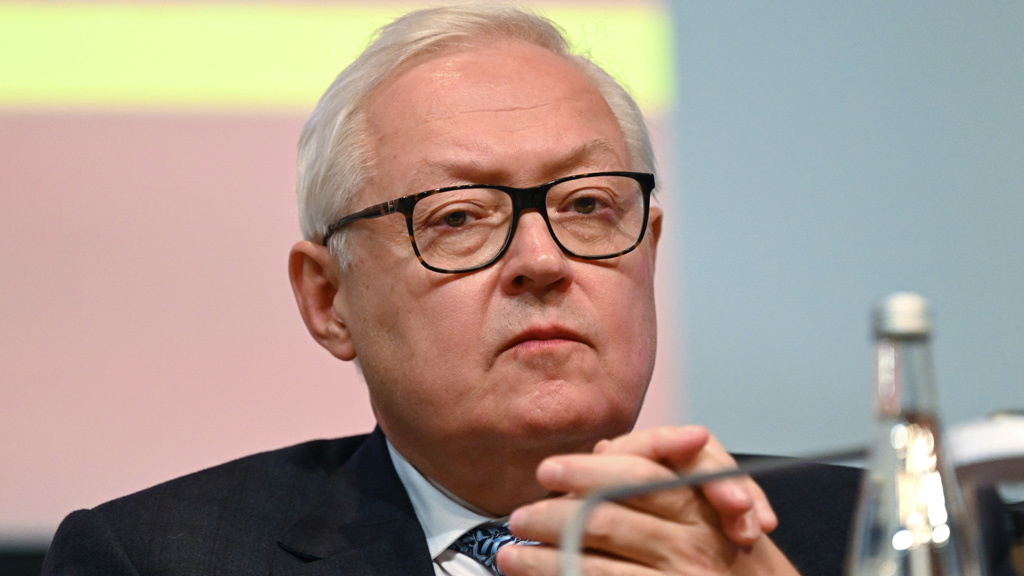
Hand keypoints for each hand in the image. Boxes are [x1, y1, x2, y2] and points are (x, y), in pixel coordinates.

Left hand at [495, 426, 798, 575]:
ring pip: (595, 562)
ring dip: (544, 558)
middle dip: (554, 515)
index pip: (637, 475)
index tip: (547, 471)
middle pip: (608, 516)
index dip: (587, 471)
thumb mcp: (715, 508)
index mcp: (701, 507)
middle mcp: (692, 545)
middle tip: (519, 515)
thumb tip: (604, 450)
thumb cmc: (734, 558)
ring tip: (509, 555)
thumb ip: (665, 473)